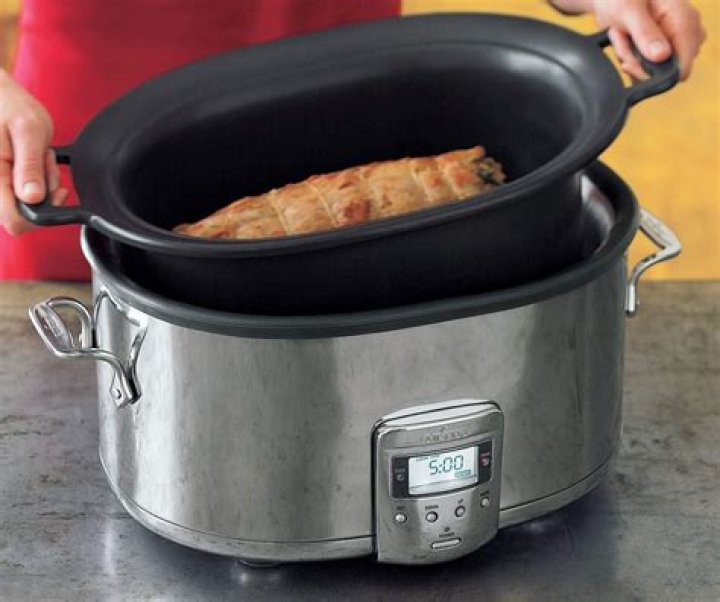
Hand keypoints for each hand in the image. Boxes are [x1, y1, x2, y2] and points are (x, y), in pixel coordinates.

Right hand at [0, 69, 68, 235]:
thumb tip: (32, 197)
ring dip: (40, 185)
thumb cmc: (9, 105)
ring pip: (25, 204)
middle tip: (45, 163)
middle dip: (43, 194)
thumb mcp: (28, 131)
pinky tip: (35, 160)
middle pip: (23, 215)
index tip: (55, 191)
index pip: (15, 221)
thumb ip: (29, 167)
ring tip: (39, 156)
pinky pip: (22, 193)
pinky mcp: (1, 181)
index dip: (41, 214)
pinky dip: (36, 180)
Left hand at [551, 0, 705, 80]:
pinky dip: (629, 59)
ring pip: (651, 72)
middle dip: (635, 61)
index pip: (681, 65)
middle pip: (663, 71)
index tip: (629, 62)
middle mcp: (685, 33)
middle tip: (622, 38)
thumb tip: (661, 56)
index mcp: (685, 20)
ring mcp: (675, 43)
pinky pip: (645, 70)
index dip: (654, 72)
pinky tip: (624, 41)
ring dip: (629, 57)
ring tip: (621, 35)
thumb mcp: (629, 10)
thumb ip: (644, 33)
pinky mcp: (663, 51)